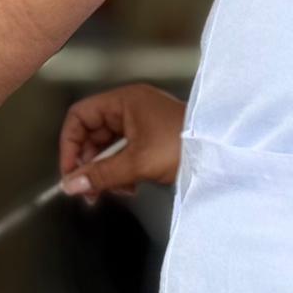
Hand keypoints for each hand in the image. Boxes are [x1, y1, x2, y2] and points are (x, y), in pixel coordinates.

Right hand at [58, 83, 184, 202]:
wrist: (221, 156)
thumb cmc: (184, 147)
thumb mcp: (137, 163)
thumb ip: (100, 175)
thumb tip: (71, 185)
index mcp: (124, 101)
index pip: (80, 117)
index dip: (70, 144)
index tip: (70, 171)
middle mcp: (130, 107)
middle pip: (92, 134)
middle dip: (88, 164)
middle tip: (86, 189)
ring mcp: (141, 122)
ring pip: (108, 147)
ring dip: (104, 171)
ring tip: (110, 191)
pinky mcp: (150, 138)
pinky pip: (123, 154)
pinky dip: (120, 171)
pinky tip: (128, 187)